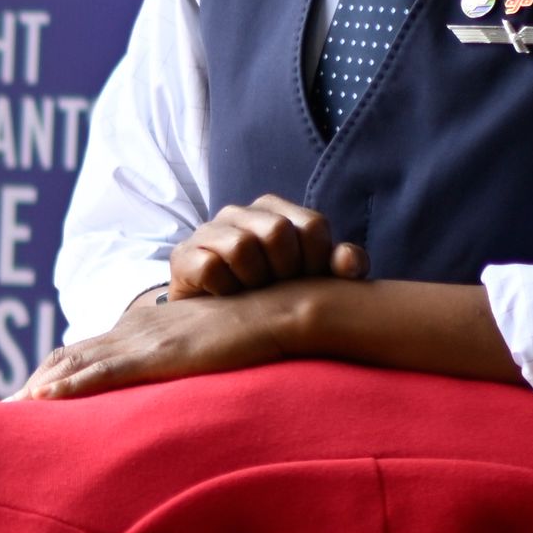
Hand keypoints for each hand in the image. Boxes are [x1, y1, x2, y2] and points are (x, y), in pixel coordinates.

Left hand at [20, 284, 307, 400]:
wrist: (280, 311)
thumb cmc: (253, 331)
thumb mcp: (207, 349)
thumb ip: (188, 362)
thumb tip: (182, 385)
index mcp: (144, 329)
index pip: (88, 352)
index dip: (56, 374)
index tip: (30, 397)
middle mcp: (134, 330)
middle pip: (70, 357)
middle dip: (35, 383)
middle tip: (0, 409)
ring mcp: (143, 341)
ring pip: (76, 365)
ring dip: (40, 388)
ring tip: (6, 409)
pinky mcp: (158, 355)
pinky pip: (104, 373)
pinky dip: (70, 387)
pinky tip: (42, 400)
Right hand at [169, 197, 364, 299]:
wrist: (214, 321)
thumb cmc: (270, 295)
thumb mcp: (311, 281)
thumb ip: (340, 267)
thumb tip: (349, 261)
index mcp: (274, 210)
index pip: (312, 225)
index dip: (317, 261)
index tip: (306, 282)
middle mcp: (239, 213)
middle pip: (276, 231)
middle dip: (283, 271)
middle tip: (276, 290)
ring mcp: (208, 231)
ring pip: (241, 246)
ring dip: (251, 281)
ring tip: (250, 294)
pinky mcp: (183, 255)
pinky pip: (210, 267)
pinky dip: (223, 289)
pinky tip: (226, 298)